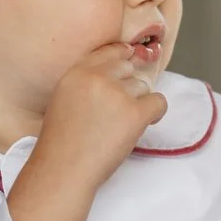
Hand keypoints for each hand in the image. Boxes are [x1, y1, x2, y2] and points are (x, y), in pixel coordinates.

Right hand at [31, 43, 167, 189]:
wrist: (65, 169)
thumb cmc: (61, 143)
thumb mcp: (63, 99)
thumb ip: (84, 83)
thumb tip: (114, 76)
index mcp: (77, 72)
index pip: (108, 51)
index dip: (123, 55)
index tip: (130, 58)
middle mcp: (98, 78)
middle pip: (128, 67)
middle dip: (129, 85)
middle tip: (122, 106)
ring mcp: (118, 94)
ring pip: (142, 86)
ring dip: (138, 102)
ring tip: (123, 124)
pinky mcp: (135, 113)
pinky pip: (159, 102)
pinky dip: (156, 112)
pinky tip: (147, 122)